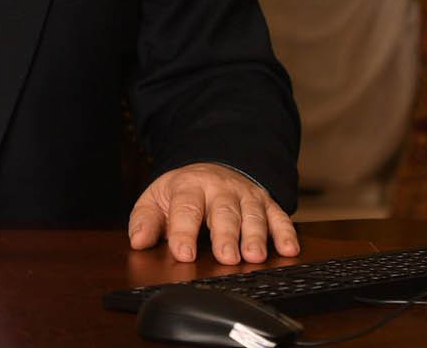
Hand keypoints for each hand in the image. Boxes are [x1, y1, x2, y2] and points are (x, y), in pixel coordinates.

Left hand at [128, 163, 298, 264]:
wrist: (212, 168)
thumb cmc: (183, 193)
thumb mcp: (157, 199)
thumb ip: (145, 220)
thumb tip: (138, 241)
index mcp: (189, 186)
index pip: (186, 208)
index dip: (184, 231)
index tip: (184, 253)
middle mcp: (220, 189)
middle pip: (224, 212)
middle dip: (226, 235)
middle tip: (227, 257)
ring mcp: (245, 195)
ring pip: (253, 215)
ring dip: (256, 235)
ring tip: (254, 256)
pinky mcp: (266, 203)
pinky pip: (279, 216)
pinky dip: (286, 232)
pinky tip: (288, 249)